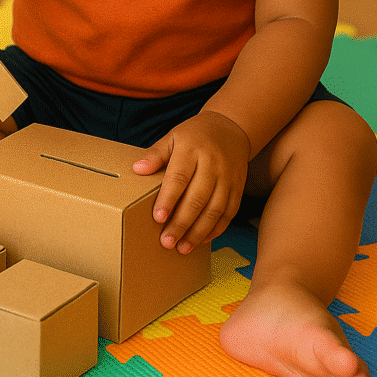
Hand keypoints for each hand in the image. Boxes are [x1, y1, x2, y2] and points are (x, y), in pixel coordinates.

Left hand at [133, 110, 250, 252]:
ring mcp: (228, 176)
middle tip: (167, 241)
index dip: (169, 198)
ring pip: (215, 209)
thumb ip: (156, 154)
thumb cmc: (196, 135)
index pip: (179, 177)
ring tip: (182, 248)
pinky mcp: (239, 187)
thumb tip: (138, 168)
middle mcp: (213, 163)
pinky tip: (201, 240)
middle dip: (182, 223)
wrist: (231, 128)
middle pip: (197, 197)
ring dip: (198, 232)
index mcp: (192, 148)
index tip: (157, 218)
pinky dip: (216, 229)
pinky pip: (229, 212)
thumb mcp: (173, 137)